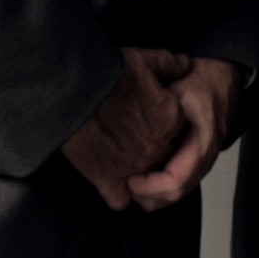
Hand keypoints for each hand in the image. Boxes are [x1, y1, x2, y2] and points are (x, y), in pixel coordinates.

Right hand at [62, 55, 192, 210]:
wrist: (74, 91)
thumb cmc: (106, 73)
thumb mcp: (143, 59)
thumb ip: (169, 62)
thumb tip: (184, 65)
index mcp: (171, 118)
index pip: (178, 130)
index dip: (162, 124)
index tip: (145, 116)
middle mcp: (158, 146)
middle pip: (163, 155)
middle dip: (150, 149)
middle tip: (129, 134)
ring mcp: (135, 166)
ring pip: (145, 180)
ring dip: (136, 173)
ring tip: (118, 157)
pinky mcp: (108, 179)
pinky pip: (120, 199)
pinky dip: (116, 193)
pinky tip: (109, 180)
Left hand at [123, 52, 245, 206]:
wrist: (220, 75)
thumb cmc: (202, 79)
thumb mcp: (178, 88)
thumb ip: (159, 106)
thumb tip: (134, 125)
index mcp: (202, 143)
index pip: (175, 182)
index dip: (149, 186)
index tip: (130, 178)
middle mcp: (204, 158)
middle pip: (174, 195)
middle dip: (147, 193)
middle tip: (123, 181)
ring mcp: (200, 161)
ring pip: (175, 193)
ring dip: (151, 190)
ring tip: (129, 175)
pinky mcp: (194, 159)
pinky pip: (176, 182)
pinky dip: (157, 182)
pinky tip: (141, 169)